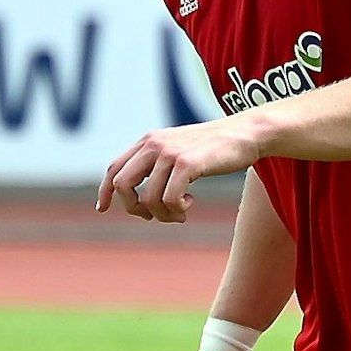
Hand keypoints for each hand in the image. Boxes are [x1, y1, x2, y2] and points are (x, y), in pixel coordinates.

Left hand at [94, 117, 264, 222]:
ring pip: (148, 198)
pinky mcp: (186, 163)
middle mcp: (154, 144)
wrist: (248, 133)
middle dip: (134, 208)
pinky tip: (190, 203)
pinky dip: (177, 209)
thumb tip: (141, 195)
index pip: (114, 168)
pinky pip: (169, 199)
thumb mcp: (181, 150)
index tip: (103, 209)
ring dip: (163, 214)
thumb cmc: (217, 148)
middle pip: (122, 185)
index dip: (105, 192)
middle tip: (152, 216)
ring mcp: (169, 153)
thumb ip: (159, 164)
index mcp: (149, 141)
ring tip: (181, 213)